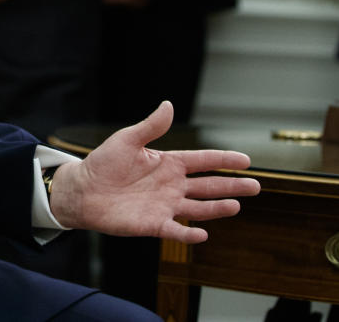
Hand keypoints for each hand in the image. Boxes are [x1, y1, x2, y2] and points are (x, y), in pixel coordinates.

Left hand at [48, 101, 259, 243]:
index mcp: (168, 163)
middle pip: (209, 185)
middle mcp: (172, 185)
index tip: (247, 160)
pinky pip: (176, 230)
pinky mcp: (153, 224)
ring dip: (217, 208)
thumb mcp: (127, 140)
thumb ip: (150, 126)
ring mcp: (165, 205)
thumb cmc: (103, 163)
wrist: (82, 190)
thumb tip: (168, 103)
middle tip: (256, 186)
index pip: (203, 160)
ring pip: (199, 209)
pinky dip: (190, 233)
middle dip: (232, 186)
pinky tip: (204, 234)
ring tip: (237, 206)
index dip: (224, 159)